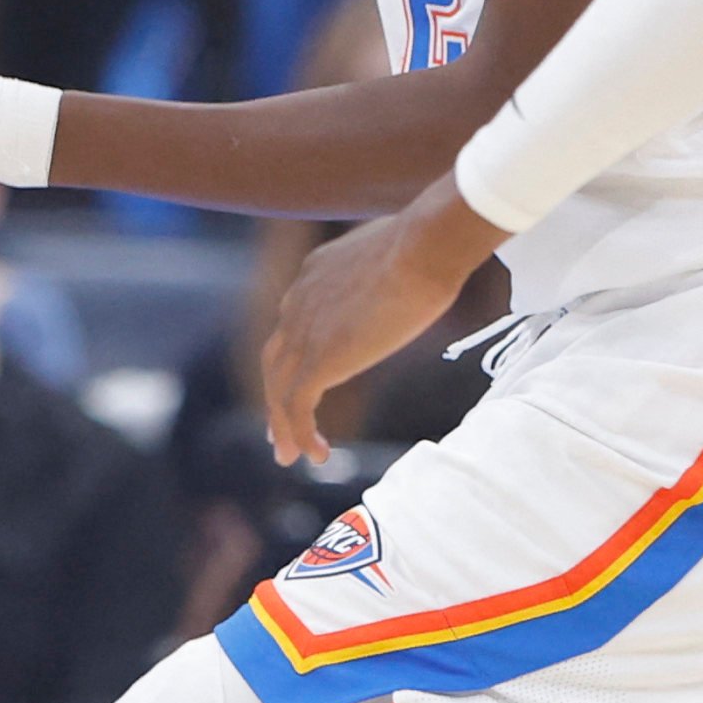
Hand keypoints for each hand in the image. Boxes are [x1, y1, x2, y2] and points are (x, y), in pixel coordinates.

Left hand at [260, 179, 506, 466]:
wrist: (423, 247)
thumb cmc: (426, 246)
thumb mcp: (396, 257)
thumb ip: (388, 275)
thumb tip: (413, 276)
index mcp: (314, 275)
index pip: (293, 324)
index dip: (294, 358)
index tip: (301, 383)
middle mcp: (298, 301)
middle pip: (276, 358)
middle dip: (276, 397)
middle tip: (280, 431)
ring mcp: (302, 330)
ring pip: (279, 387)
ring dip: (283, 425)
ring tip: (292, 456)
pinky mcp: (317, 358)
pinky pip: (297, 405)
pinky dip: (302, 433)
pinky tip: (319, 455)